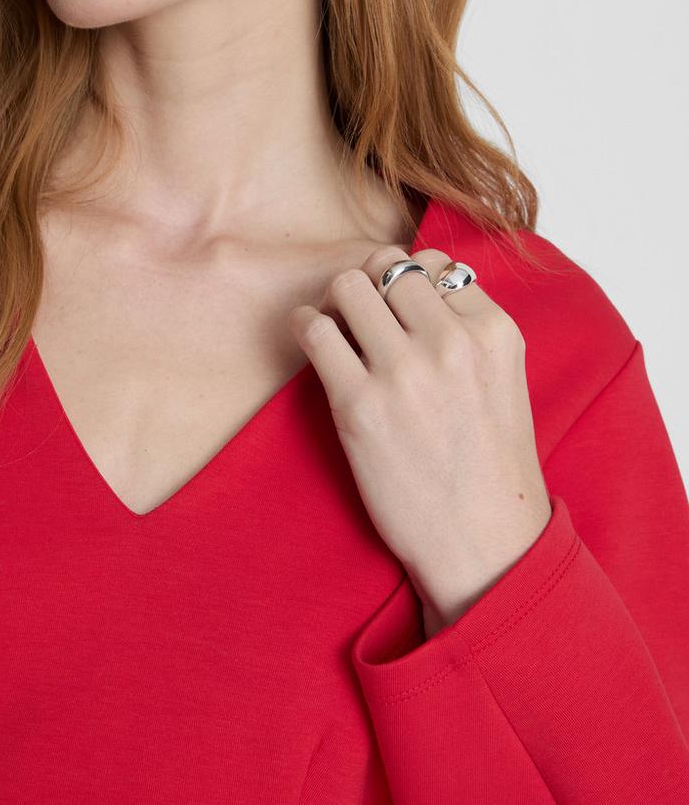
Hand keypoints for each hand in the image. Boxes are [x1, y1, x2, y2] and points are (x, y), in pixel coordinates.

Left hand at [287, 245, 551, 630]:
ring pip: (348, 286)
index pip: (436, 264)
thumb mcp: (503, 377)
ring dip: (337, 301)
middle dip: (371, 284)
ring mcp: (403, 372)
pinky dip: (306, 325)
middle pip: (388, 266)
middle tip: (363, 315)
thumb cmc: (489, 463)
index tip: (401, 310)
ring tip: (339, 328)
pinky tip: (314, 342)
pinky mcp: (358, 405)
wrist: (484, 545)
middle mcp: (451, 342)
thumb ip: (468, 325)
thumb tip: (420, 272)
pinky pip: (315, 330)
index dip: (411, 282)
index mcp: (493, 331)